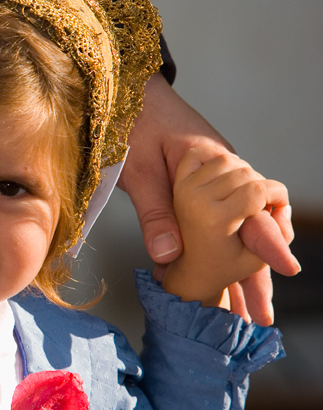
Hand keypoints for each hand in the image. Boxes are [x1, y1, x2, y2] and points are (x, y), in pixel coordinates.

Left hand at [119, 72, 296, 323]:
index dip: (268, 243)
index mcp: (217, 165)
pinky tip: (225, 278)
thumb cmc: (131, 122)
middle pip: (252, 229)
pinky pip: (225, 222)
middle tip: (260, 320)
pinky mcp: (205, 184)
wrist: (126, 89)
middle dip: (257, 277)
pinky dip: (228, 252)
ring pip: (240, 230)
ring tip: (248, 313)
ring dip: (244, 271)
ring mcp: (219, 178)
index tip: (284, 269)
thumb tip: (169, 257)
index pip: (252, 211)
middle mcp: (227, 172)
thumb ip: (155, 212)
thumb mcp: (137, 169)